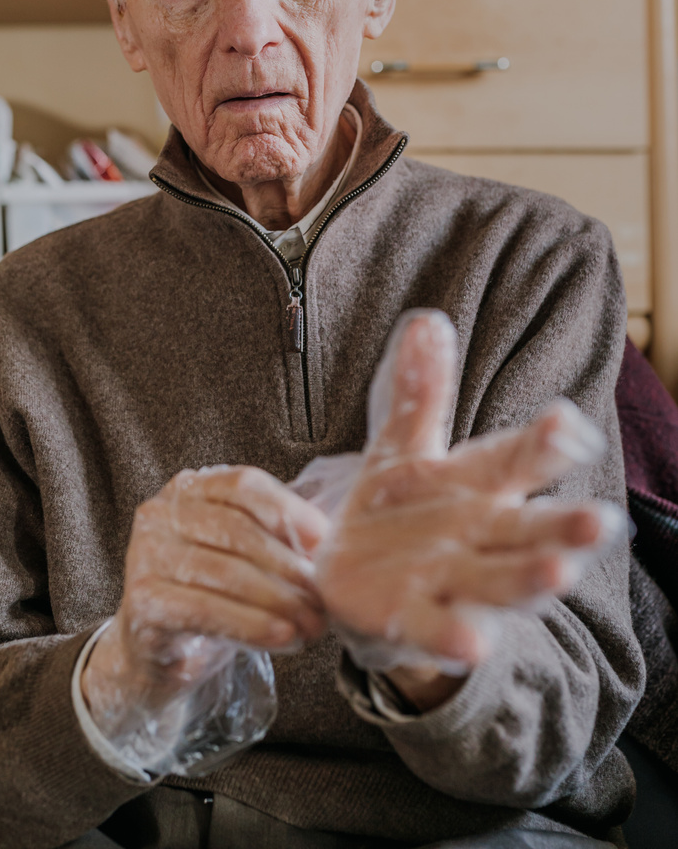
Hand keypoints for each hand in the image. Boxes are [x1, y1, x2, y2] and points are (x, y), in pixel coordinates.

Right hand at [83, 465, 327, 723]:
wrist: (154, 653)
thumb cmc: (207, 595)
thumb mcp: (241, 557)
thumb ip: (277, 538)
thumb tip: (332, 540)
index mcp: (188, 489)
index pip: (244, 485)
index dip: (289, 511)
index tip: (325, 542)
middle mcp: (159, 514)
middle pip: (237, 530)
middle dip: (288, 566)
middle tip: (323, 597)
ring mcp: (144, 556)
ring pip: (225, 572)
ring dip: (278, 601)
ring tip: (311, 623)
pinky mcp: (142, 602)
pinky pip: (206, 610)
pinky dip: (251, 625)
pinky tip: (282, 637)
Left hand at [315, 311, 620, 708]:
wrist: (358, 580)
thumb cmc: (400, 510)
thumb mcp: (406, 448)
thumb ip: (420, 393)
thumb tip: (428, 320)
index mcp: (478, 484)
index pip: (518, 459)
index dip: (544, 444)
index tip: (566, 423)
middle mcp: (480, 535)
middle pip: (530, 529)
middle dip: (565, 527)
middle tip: (603, 522)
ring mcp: (454, 581)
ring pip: (502, 580)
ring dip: (532, 578)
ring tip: (561, 573)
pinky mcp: (417, 620)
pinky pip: (440, 630)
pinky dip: (456, 636)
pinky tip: (475, 642)